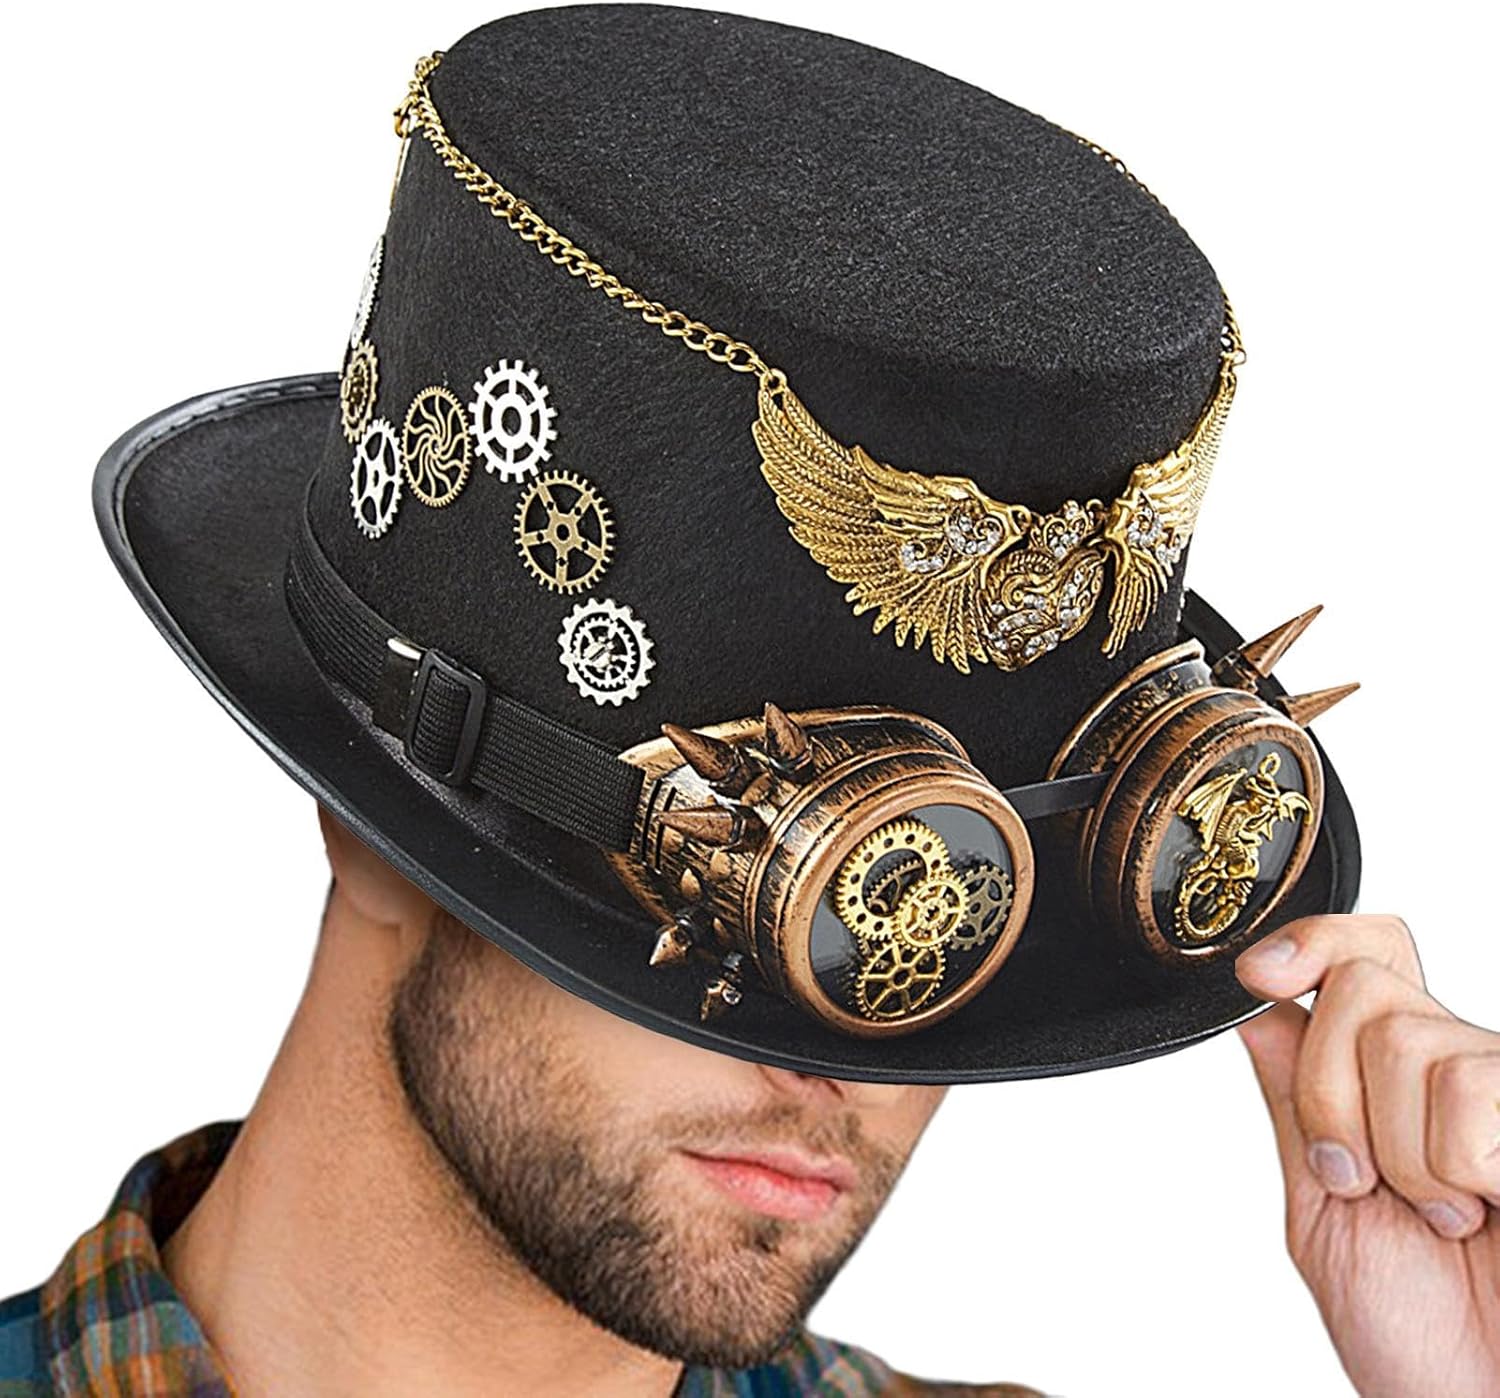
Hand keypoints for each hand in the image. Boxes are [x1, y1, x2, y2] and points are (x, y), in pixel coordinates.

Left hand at [1235, 914, 1499, 1397]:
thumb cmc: (1414, 1330)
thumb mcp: (1324, 1207)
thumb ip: (1294, 1101)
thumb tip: (1252, 1007)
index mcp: (1393, 1080)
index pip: (1360, 956)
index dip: (1310, 942)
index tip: (1255, 974)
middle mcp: (1454, 1067)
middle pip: (1362, 987)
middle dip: (1331, 1092)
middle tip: (1363, 1176)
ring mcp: (1499, 1088)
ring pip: (1406, 1040)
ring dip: (1396, 1149)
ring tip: (1437, 1211)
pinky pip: (1467, 1093)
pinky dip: (1451, 1167)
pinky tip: (1481, 1211)